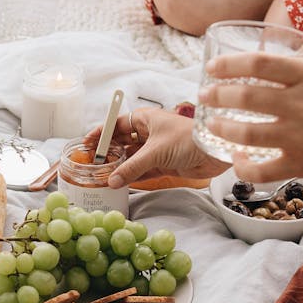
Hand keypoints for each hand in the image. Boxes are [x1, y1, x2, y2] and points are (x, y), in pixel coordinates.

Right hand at [84, 107, 225, 186]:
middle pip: (122, 141)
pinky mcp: (165, 163)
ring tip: (103, 176)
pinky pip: (143, 170)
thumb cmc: (188, 139)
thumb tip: (112, 180)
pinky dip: (133, 176)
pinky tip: (121, 184)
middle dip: (108, 152)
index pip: (117, 124)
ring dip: (120, 166)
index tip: (86, 143)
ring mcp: (157, 148)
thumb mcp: (155, 152)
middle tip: (92, 163)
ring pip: (132, 157)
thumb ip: (132, 167)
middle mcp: (149, 132)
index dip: (101, 133)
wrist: (216, 150)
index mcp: (146, 119)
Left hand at [199, 52, 302, 186]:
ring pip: (245, 134)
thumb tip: (275, 66)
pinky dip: (242, 166)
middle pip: (244, 97)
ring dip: (221, 127)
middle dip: (216, 95)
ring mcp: (301, 136)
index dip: (228, 65)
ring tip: (212, 123)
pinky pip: (259, 169)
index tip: (213, 67)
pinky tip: (236, 159)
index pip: (258, 64)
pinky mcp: (302, 164)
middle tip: (205, 94)